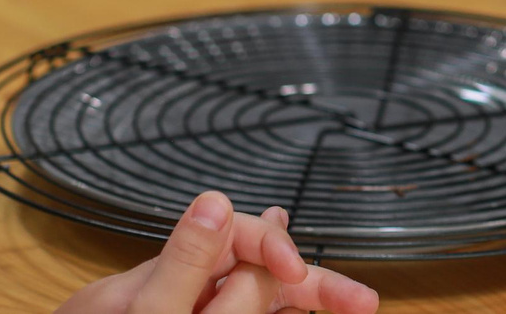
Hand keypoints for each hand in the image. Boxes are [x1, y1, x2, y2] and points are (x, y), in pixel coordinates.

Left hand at [55, 193, 377, 313]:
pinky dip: (275, 309)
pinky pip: (246, 312)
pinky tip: (295, 306)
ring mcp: (190, 308)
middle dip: (309, 280)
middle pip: (262, 271)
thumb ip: (182, 263)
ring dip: (298, 296)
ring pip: (259, 295)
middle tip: (361, 301)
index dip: (274, 247)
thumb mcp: (144, 310)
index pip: (240, 234)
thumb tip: (216, 201)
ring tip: (344, 299)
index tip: (296, 268)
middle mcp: (183, 286)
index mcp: (169, 268)